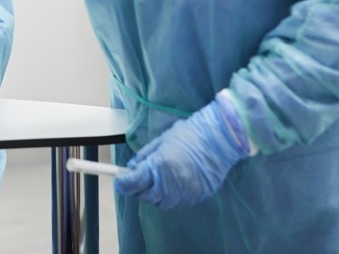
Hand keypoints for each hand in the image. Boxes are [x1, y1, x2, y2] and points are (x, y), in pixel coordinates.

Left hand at [115, 92, 249, 209]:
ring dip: (154, 195)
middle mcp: (171, 183)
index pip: (134, 183)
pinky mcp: (196, 196)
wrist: (218, 140)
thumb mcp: (161, 141)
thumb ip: (145, 156)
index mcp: (160, 166)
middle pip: (146, 196)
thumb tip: (133, 167)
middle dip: (138, 190)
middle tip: (137, 181)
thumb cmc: (189, 135)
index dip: (123, 184)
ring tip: (156, 183)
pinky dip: (171, 196)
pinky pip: (178, 202)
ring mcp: (185, 192)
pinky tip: (173, 185)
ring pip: (162, 203)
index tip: (120, 183)